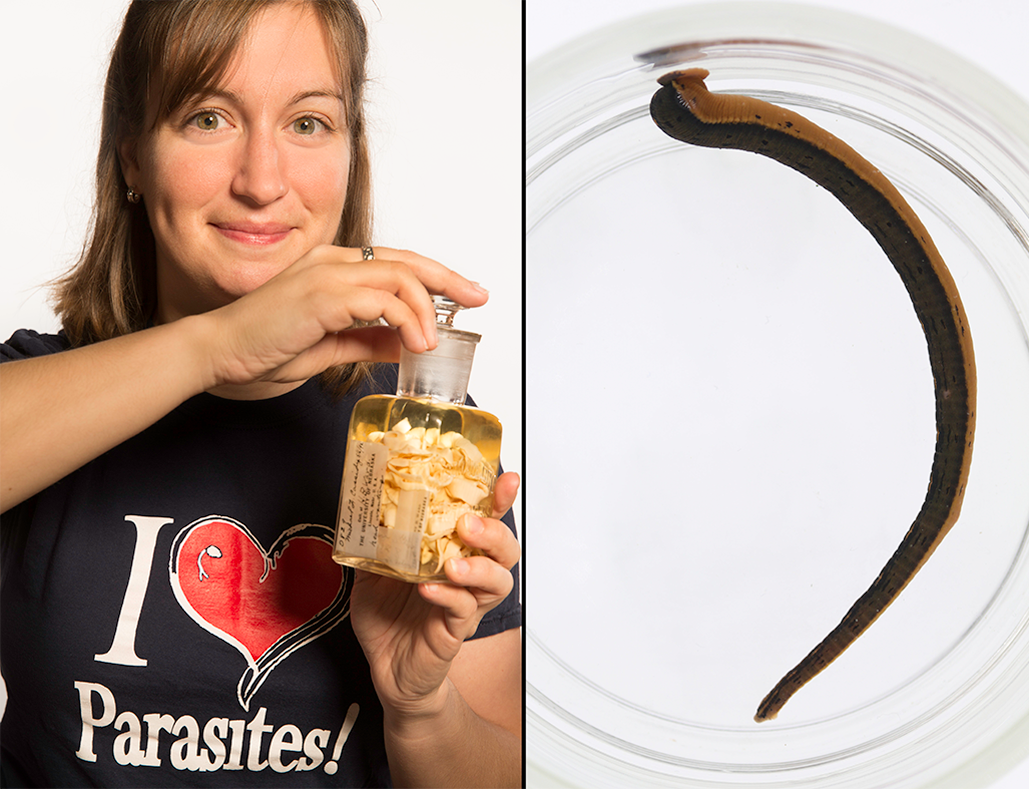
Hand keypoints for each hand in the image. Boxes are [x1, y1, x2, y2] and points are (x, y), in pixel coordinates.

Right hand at [200, 245, 488, 388]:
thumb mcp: (331, 345)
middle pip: (405, 260)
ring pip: (398, 277)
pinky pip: (380, 300)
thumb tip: (405, 343)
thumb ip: (368, 339)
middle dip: (448, 279)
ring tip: (432, 342)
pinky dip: (405, 320)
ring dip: (425, 310)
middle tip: (477, 297)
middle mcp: (332, 262)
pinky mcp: (321, 294)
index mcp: (333, 268)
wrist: (220, 352)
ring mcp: (326, 274)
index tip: (463, 294)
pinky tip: (414, 343)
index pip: (395, 263)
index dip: (433, 276)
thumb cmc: (264, 347)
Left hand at [348, 471, 520, 716]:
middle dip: (495, 531)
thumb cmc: (387, 620)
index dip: (498, 500)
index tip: (505, 480)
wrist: (384, 668)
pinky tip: (429, 589)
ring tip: (454, 563)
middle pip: (505, 550)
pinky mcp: (454, 630)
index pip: (485, 521)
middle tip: (468, 523)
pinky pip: (463, 610)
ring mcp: (465, 604)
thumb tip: (362, 511)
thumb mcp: (372, 573)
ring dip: (479, 566)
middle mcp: (468, 578)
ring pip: (498, 581)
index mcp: (454, 554)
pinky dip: (448, 596)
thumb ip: (374, 544)